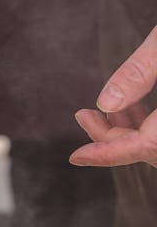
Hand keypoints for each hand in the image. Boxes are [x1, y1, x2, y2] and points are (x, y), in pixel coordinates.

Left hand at [71, 26, 156, 166]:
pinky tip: (128, 107)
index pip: (151, 146)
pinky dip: (148, 126)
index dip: (111, 154)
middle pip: (155, 149)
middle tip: (83, 115)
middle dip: (115, 139)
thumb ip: (140, 71)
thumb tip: (104, 104)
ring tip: (100, 111)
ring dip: (131, 133)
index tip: (77, 156)